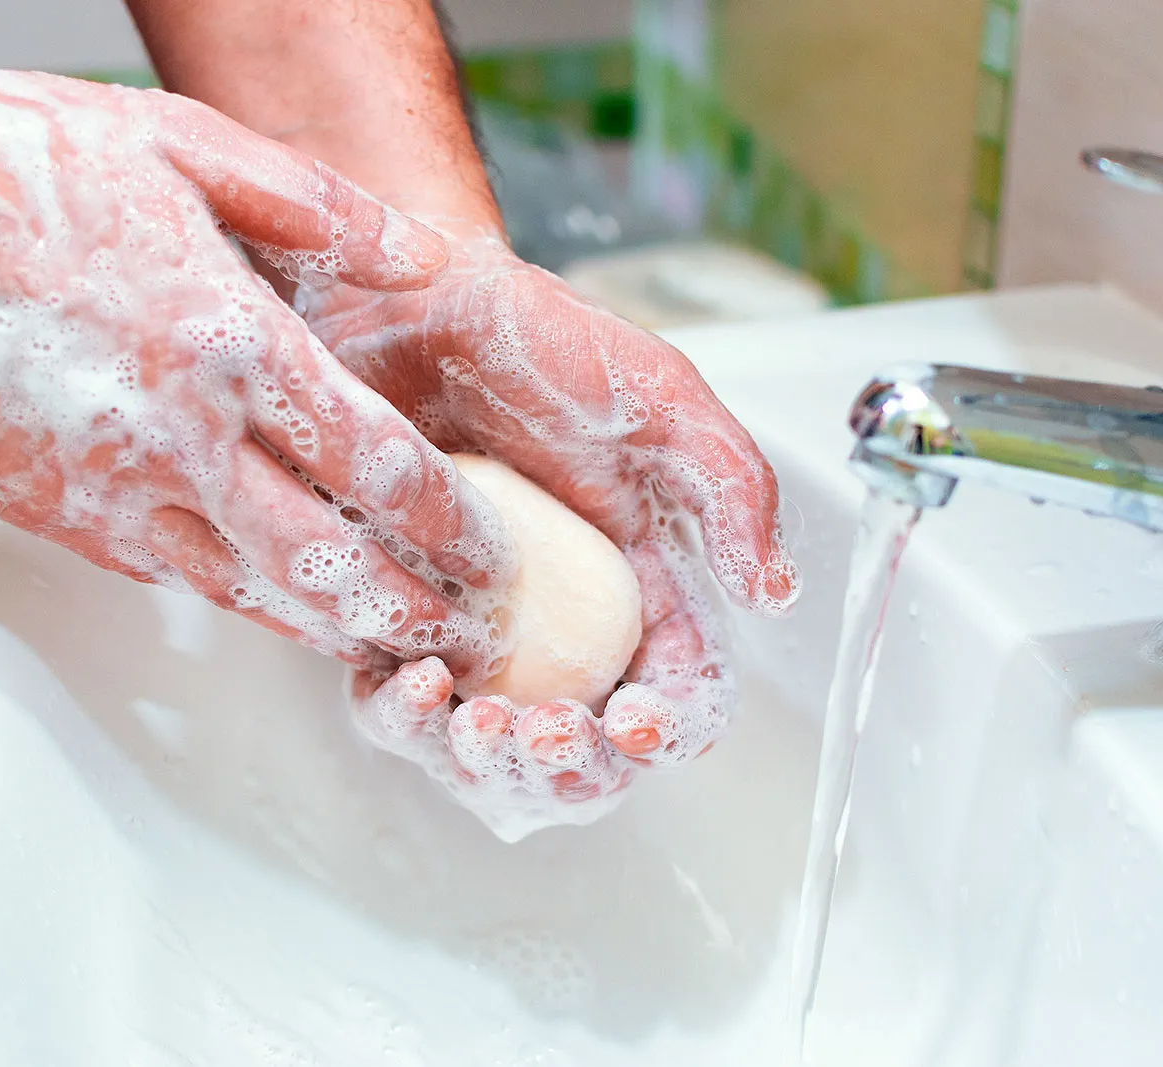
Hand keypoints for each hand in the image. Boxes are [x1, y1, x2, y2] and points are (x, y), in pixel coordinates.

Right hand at [0, 33, 514, 672]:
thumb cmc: (17, 168)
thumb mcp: (184, 146)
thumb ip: (316, 207)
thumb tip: (418, 251)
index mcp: (232, 345)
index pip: (379, 468)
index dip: (454, 528)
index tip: (498, 561)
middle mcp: (182, 437)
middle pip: (330, 562)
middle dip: (414, 611)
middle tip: (473, 639)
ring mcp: (115, 490)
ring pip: (254, 594)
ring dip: (337, 629)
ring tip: (401, 651)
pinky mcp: (58, 518)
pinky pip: (174, 579)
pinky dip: (243, 603)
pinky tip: (284, 609)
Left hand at [299, 229, 800, 836]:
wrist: (399, 294)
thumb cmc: (533, 338)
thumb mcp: (658, 399)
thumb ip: (731, 488)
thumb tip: (775, 594)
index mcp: (636, 586)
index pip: (674, 691)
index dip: (669, 729)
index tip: (643, 717)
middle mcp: (555, 623)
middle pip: (581, 750)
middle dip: (574, 768)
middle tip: (553, 731)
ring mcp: (469, 629)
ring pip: (486, 752)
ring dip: (490, 765)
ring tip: (483, 724)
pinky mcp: (387, 619)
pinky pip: (392, 708)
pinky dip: (403, 717)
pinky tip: (411, 677)